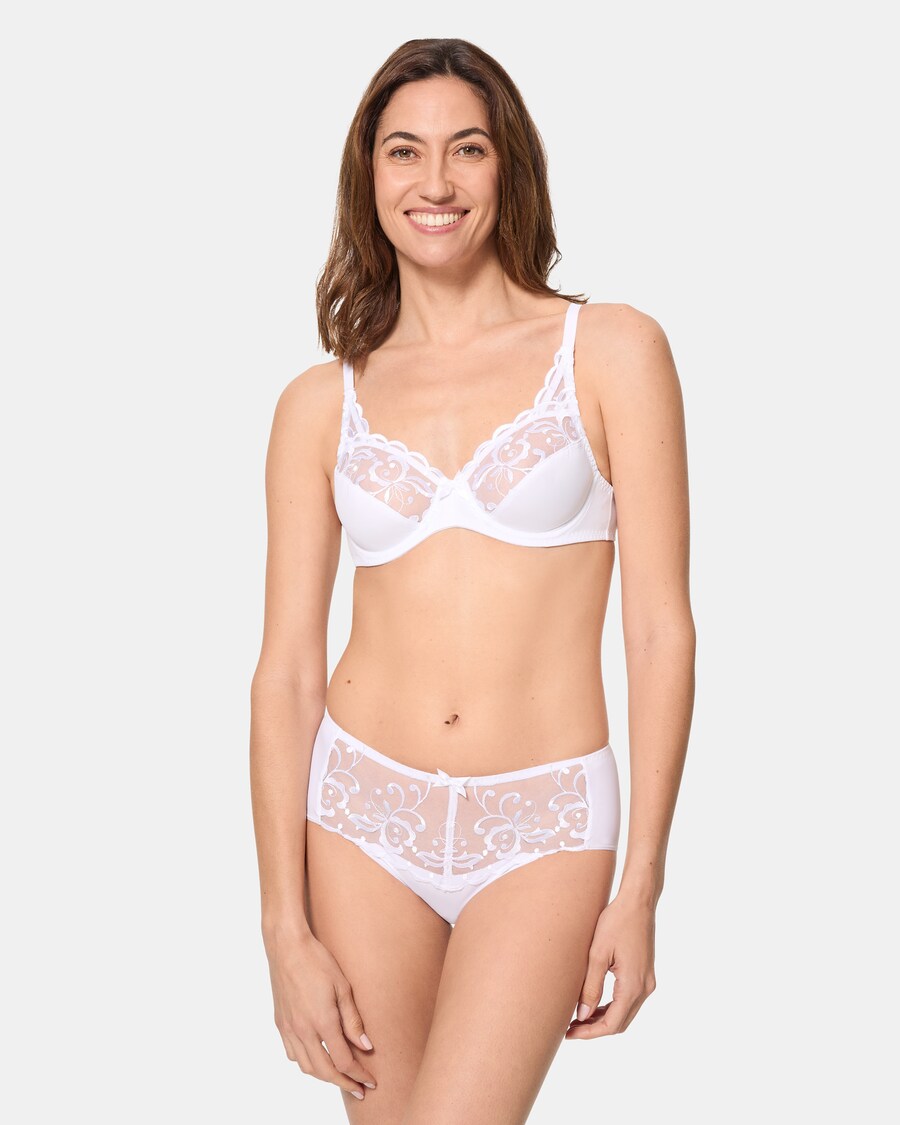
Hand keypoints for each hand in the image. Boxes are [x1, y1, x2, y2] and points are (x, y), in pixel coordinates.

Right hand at [266, 928, 377, 1099]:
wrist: (287, 947)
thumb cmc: (317, 961)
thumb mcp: (343, 987)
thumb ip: (353, 1020)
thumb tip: (365, 1046)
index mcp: (322, 1022)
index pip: (343, 1061)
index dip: (358, 1075)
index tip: (370, 1082)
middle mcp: (303, 1030)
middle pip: (324, 1071)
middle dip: (344, 1083)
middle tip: (358, 1090)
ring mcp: (289, 1028)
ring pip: (306, 1066)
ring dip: (324, 1076)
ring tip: (340, 1076)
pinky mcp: (280, 1023)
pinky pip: (292, 1053)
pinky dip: (306, 1063)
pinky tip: (315, 1058)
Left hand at [565, 893, 656, 1038]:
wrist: (638, 902)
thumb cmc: (616, 922)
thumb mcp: (597, 954)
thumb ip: (590, 987)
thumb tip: (582, 1016)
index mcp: (633, 986)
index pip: (612, 1024)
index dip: (589, 1033)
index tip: (569, 1033)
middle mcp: (645, 988)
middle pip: (620, 1023)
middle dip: (595, 1029)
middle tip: (570, 1028)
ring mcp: (647, 982)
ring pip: (625, 1013)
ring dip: (603, 1019)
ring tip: (578, 1018)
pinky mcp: (645, 974)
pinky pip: (629, 1000)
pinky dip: (612, 1007)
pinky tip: (594, 1004)